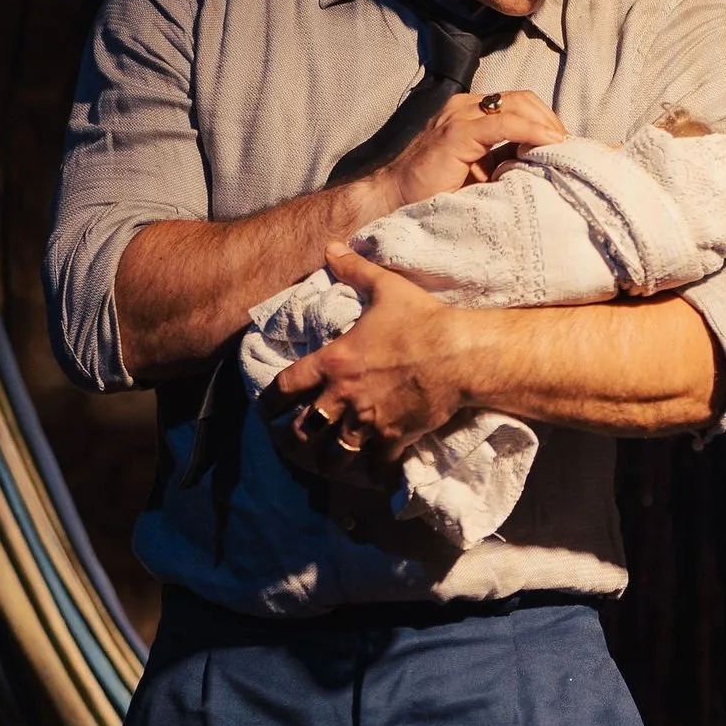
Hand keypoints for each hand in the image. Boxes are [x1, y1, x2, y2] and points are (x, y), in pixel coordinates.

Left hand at [274, 244, 473, 454]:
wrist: (459, 354)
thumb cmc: (421, 320)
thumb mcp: (385, 288)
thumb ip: (354, 269)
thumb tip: (332, 247)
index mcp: (334, 362)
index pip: (286, 388)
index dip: (270, 402)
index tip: (266, 411)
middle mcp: (344, 397)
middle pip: (304, 430)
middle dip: (295, 439)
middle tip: (293, 443)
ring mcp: (369, 421)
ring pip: (335, 455)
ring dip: (329, 461)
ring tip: (327, 464)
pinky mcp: (395, 438)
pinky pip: (376, 467)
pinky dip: (373, 474)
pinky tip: (372, 478)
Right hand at [368, 89, 564, 207]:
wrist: (393, 203)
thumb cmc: (434, 194)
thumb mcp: (482, 175)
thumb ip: (509, 163)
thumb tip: (548, 164)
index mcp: (470, 114)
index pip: (519, 104)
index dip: (546, 122)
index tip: (565, 147)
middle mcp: (465, 107)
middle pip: (523, 99)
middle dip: (551, 122)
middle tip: (569, 150)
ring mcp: (459, 116)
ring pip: (518, 104)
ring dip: (546, 125)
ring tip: (562, 149)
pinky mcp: (456, 133)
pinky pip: (504, 122)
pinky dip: (532, 131)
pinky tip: (549, 145)